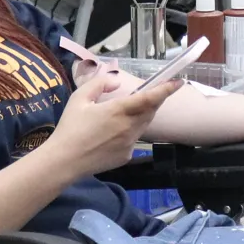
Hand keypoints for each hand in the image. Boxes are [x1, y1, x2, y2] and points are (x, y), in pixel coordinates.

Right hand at [50, 71, 180, 176]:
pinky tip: (110, 135)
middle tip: (148, 94)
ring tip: (122, 114)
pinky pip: (134, 139)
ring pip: (143, 125)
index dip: (166, 89)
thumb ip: (100, 84)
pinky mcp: (127, 156)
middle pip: (150, 111)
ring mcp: (130, 143)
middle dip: (153, 101)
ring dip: (141, 116)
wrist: (64, 161)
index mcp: (119, 110)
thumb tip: (118, 81)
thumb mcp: (80, 98)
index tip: (178, 81)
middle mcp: (129, 127)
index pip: (150, 98)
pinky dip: (129, 132)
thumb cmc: (70, 127)